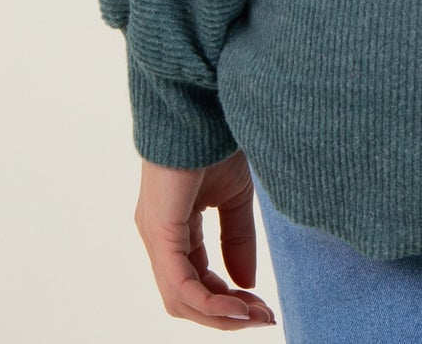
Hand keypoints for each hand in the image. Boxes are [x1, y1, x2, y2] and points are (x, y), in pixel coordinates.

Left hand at [133, 150, 275, 327]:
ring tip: (256, 315)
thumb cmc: (214, 139)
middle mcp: (160, 238)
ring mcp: (156, 236)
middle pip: (188, 299)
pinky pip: (180, 285)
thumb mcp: (235, 197)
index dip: (231, 301)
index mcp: (175, 229)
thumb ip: (237, 240)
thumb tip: (246, 283)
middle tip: (265, 318)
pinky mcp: (159, 231)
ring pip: (181, 299)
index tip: (266, 307)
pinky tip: (237, 306)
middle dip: (228, 315)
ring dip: (221, 315)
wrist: (204, 103)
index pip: (198, 282)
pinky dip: (209, 303)